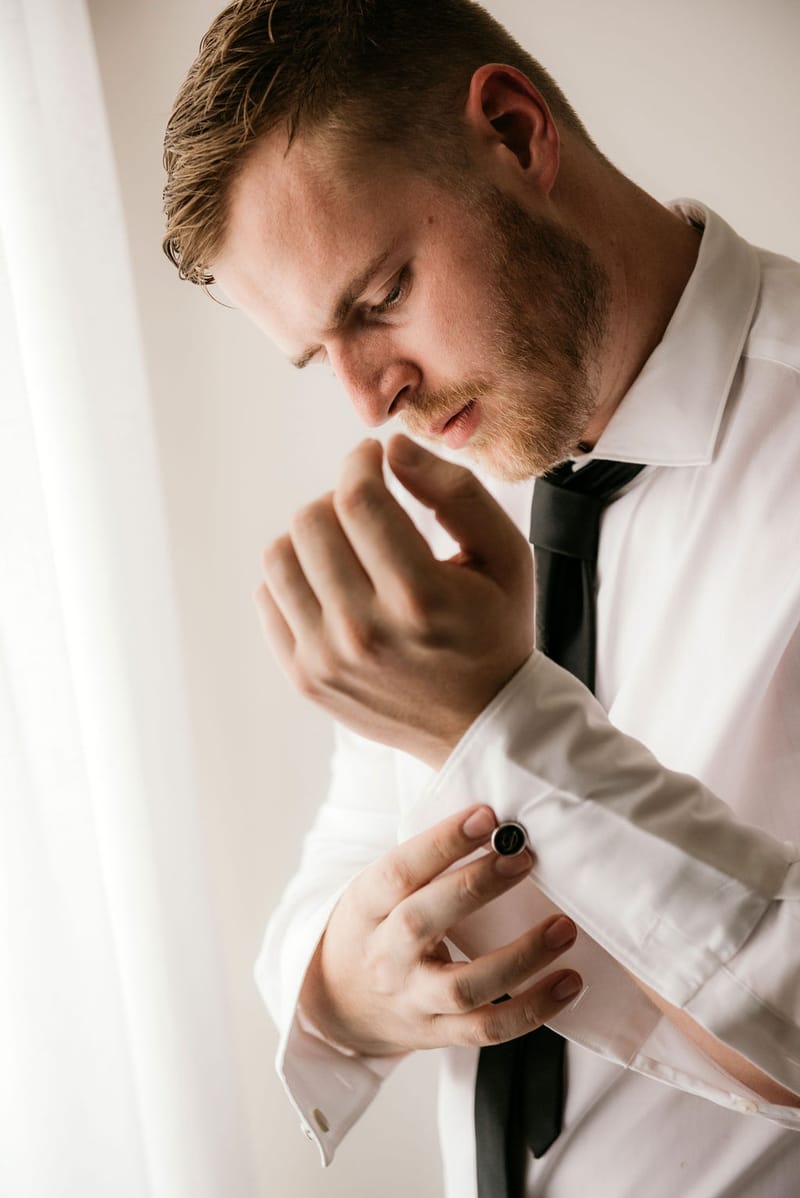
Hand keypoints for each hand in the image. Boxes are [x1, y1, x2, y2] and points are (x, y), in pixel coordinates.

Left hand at [254, 434, 533, 766]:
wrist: (481, 724)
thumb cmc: (495, 630)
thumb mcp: (504, 555)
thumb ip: (456, 492)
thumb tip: (393, 449)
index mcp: (419, 596)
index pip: (357, 498)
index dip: (359, 461)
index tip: (371, 456)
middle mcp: (364, 631)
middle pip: (310, 520)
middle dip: (338, 497)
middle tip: (366, 508)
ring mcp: (327, 659)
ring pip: (279, 555)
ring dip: (311, 536)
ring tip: (347, 545)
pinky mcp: (304, 678)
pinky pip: (268, 598)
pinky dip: (295, 578)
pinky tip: (333, 584)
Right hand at [299, 806, 581, 1055]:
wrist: (342, 1003)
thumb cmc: (376, 928)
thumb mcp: (380, 889)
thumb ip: (425, 863)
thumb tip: (494, 822)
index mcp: (366, 906)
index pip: (399, 871)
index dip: (441, 842)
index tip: (486, 816)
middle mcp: (384, 955)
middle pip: (423, 923)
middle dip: (476, 887)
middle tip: (524, 858)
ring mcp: (411, 999)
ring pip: (463, 986)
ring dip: (520, 956)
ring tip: (563, 928)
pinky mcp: (438, 1033)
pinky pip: (488, 1029)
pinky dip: (533, 1008)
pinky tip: (568, 982)